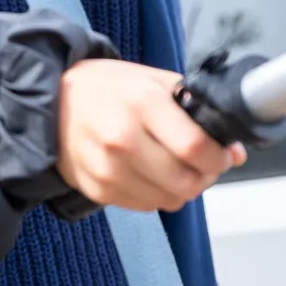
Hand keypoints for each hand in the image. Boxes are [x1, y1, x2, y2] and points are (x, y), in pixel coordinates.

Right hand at [56, 59, 246, 211]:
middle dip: (204, 177)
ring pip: (168, 200)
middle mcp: (122, 138)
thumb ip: (196, 110)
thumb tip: (234, 150)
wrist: (51, 101)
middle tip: (202, 164)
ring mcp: (107, 168)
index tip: (222, 155)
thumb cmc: (104, 88)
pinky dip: (155, 194)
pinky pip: (145, 206)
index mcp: (141, 103)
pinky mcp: (97, 189)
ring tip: (172, 166)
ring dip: (181, 189)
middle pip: (185, 182)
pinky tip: (147, 172)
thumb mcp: (151, 80)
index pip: (195, 148)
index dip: (218, 158)